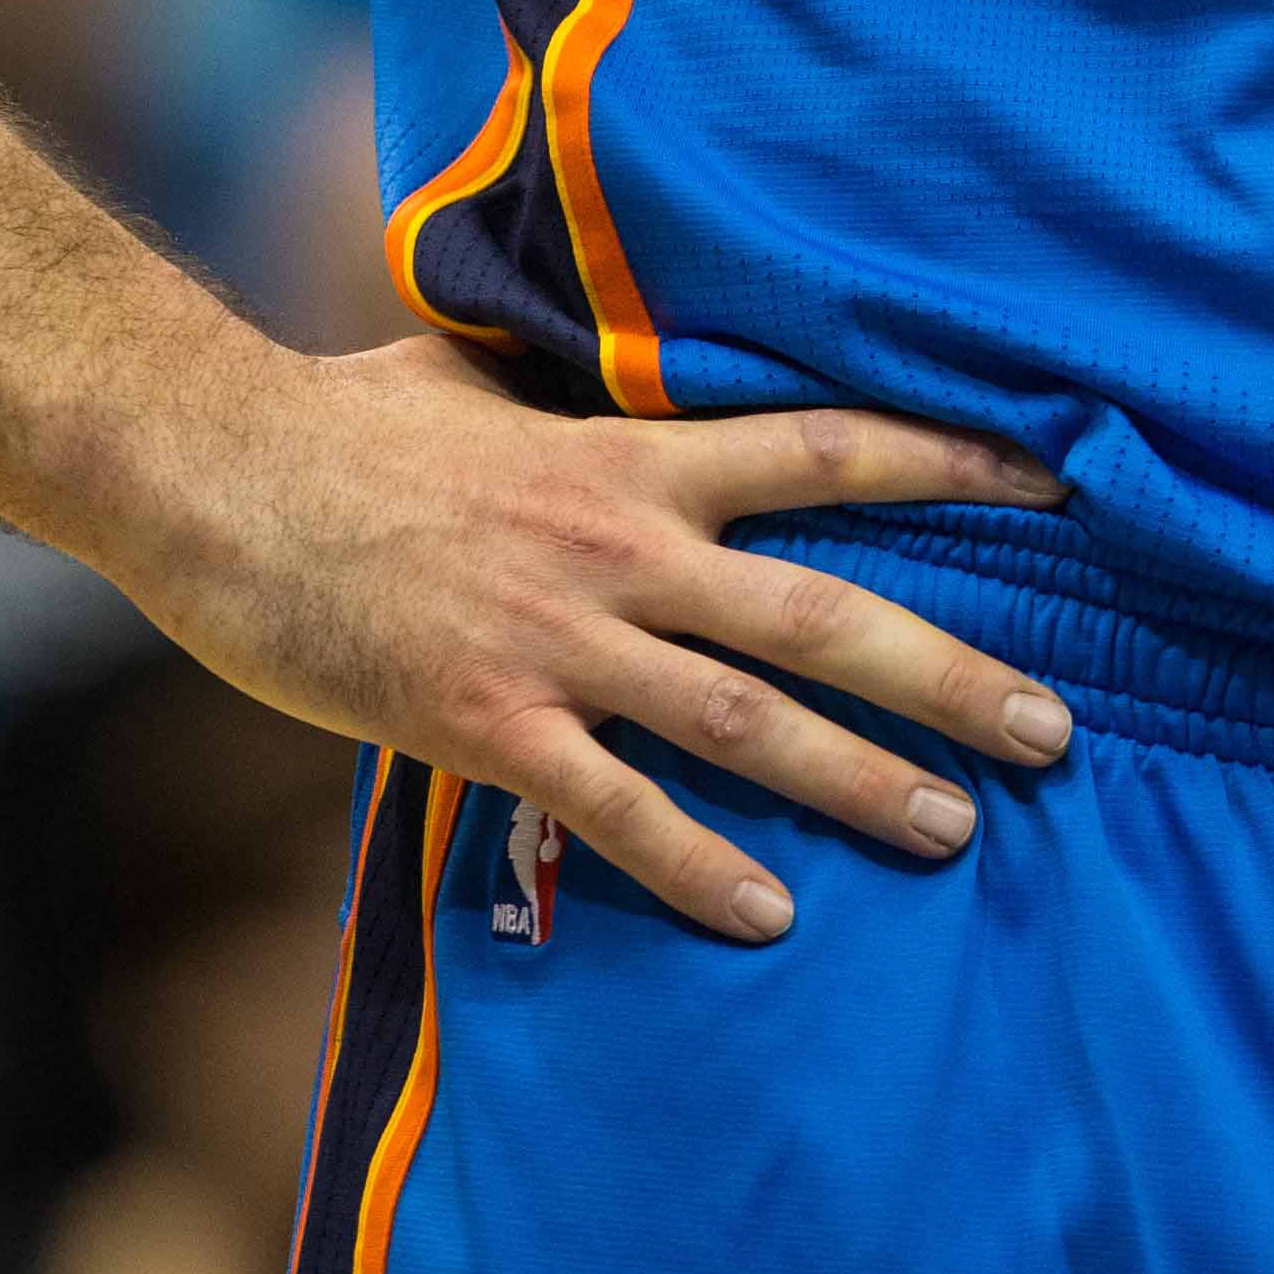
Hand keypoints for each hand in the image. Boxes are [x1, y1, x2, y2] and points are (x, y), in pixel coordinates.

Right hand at [124, 330, 1074, 942]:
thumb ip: (572, 392)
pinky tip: (768, 915)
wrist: (217, 473)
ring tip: (952, 831)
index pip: (828, 452)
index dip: (948, 469)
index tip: (1054, 489)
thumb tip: (614, 358)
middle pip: (822, 614)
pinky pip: (614, 811)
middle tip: (1056, 728)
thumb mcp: (486, 377)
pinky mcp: (483, 723)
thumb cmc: (346, 420)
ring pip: (744, 723)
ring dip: (857, 783)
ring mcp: (558, 642)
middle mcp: (622, 547)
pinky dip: (697, 868)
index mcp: (632, 455)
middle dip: (950, 674)